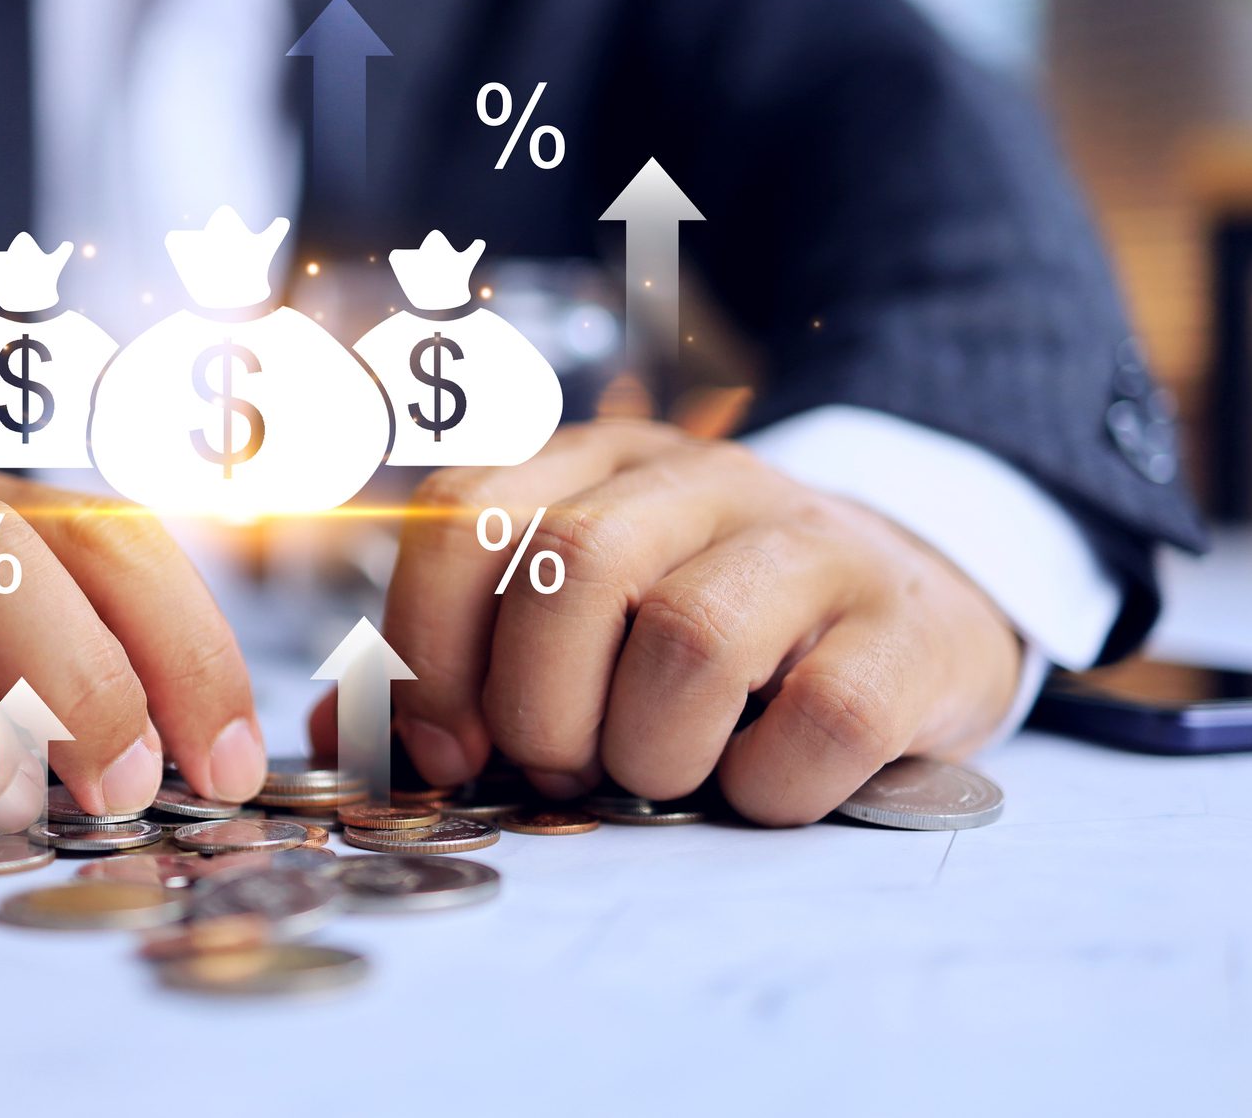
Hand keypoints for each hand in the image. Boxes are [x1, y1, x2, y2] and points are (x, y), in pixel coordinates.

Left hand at [313, 421, 1019, 823]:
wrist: (916, 605)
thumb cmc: (711, 635)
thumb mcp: (579, 629)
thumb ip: (455, 674)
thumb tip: (335, 735)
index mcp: (594, 467)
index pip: (463, 516)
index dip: (427, 647)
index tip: (447, 751)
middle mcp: (701, 479)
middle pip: (574, 567)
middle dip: (544, 710)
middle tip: (572, 767)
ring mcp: (815, 540)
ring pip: (691, 634)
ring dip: (653, 751)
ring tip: (670, 772)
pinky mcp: (910, 628)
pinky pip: (822, 715)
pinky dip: (771, 784)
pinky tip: (766, 782)